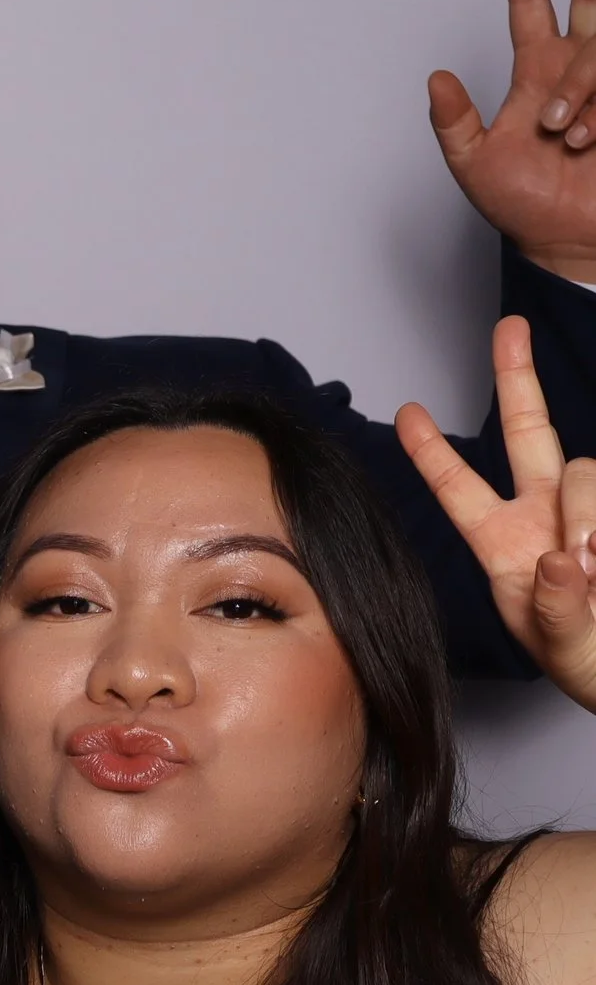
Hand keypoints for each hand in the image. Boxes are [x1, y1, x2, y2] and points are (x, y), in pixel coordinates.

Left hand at [397, 316, 595, 710]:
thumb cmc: (587, 657)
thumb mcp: (561, 646)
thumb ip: (556, 609)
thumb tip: (559, 560)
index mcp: (502, 544)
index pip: (458, 488)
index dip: (432, 452)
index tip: (406, 411)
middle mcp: (543, 515)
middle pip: (531, 432)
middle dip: (518, 377)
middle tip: (508, 327)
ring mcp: (588, 511)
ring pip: (584, 472)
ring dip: (587, 516)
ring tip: (594, 571)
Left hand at [429, 0, 595, 282]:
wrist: (567, 241)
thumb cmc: (521, 207)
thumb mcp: (473, 165)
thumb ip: (452, 123)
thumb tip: (435, 79)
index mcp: (535, 73)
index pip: (529, 5)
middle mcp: (575, 68)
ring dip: (582, 89)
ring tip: (567, 137)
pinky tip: (586, 139)